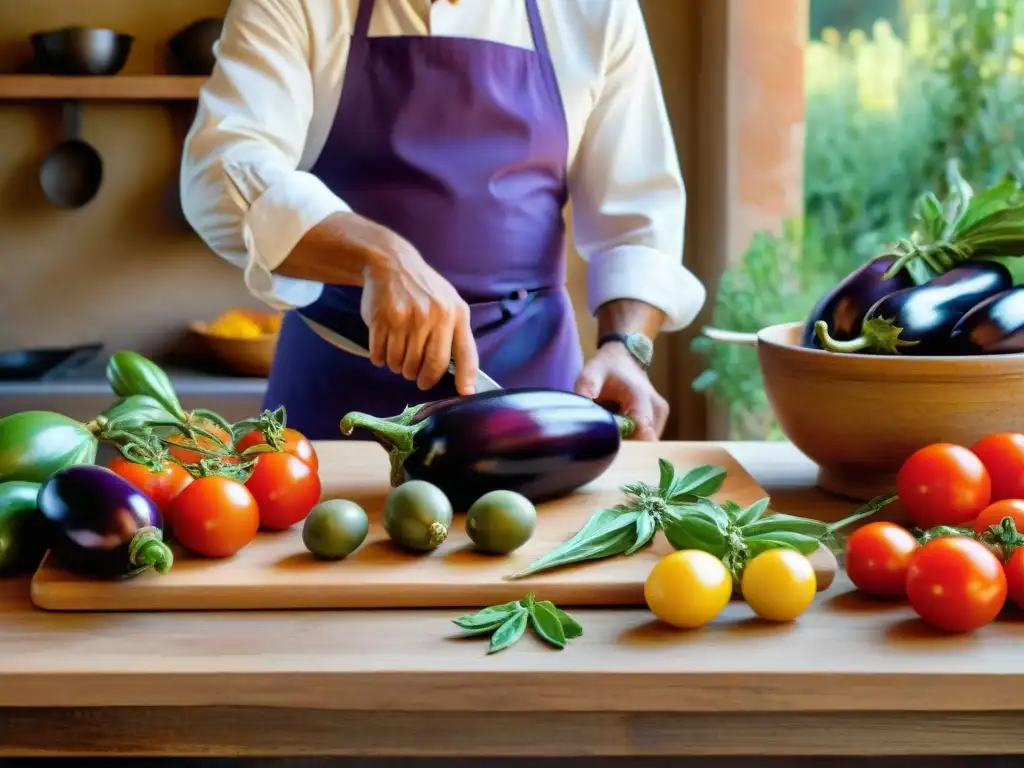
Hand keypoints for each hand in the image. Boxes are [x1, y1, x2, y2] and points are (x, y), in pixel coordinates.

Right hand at [359, 235, 478, 394]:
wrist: (392, 263)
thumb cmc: (425, 289)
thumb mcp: (450, 304)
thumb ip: (458, 335)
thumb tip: (465, 377)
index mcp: (455, 314)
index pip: (465, 353)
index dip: (465, 377)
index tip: (464, 393)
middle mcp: (433, 316)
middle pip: (430, 366)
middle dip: (422, 379)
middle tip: (417, 377)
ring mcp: (407, 318)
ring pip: (402, 364)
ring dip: (399, 368)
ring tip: (399, 357)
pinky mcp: (382, 319)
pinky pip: (381, 355)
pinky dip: (381, 359)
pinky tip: (384, 349)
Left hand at [574, 343, 668, 440]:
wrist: (625, 357)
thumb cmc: (606, 367)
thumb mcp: (590, 374)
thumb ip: (585, 392)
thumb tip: (578, 417)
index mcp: (640, 397)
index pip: (641, 433)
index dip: (625, 446)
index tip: (607, 450)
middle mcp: (656, 408)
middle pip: (645, 443)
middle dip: (625, 449)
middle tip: (604, 446)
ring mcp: (660, 415)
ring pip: (647, 443)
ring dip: (629, 444)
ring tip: (610, 435)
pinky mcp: (659, 421)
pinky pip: (647, 439)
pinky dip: (633, 440)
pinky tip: (619, 432)